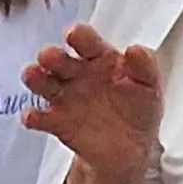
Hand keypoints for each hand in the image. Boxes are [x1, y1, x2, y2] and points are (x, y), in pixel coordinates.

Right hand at [24, 24, 164, 182]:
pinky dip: (33, 116)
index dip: (78, 36)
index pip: (86, 42)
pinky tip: (33, 116)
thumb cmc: (139, 109)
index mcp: (100, 59)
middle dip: (51, 56)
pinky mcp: (56, 122)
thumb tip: (134, 49)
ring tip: (33, 76)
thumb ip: (145, 66)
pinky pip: (40, 118)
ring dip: (36, 78)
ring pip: (43, 83)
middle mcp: (77, 74)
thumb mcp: (150, 87)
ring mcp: (65, 97)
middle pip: (59, 60)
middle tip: (48, 57)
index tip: (73, 34)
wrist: (131, 149)